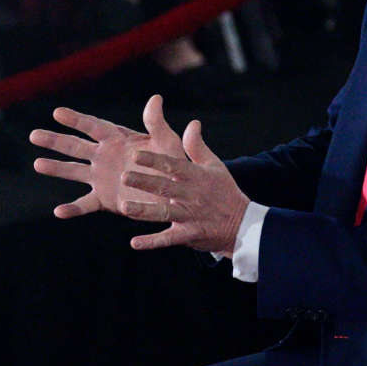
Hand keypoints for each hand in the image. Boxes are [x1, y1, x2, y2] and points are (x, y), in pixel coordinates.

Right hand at [30, 94, 187, 218]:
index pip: (93, 127)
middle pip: (75, 146)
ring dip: (56, 168)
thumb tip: (156, 98)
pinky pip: (85, 204)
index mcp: (118, 140)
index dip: (76, 120)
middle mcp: (104, 156)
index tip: (57, 113)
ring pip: (73, 171)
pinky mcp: (105, 199)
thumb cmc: (172, 164)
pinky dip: (72, 209)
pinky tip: (58, 212)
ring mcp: (102, 178)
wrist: (175, 195)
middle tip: (34, 135)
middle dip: (55, 141)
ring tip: (37, 164)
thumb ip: (157, 124)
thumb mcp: (167, 143)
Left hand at [121, 118, 249, 254]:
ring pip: (163, 213)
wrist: (243, 224)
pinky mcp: (188, 235)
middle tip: (123, 176)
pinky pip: (168, 239)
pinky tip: (135, 243)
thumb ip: (197, 146)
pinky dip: (152, 242)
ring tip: (124, 208)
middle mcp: (191, 195)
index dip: (154, 160)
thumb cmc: (225, 191)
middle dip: (144, 182)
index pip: (172, 166)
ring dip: (144, 211)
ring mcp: (189, 216)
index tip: (136, 155)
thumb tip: (192, 123)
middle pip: (164, 187)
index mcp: (196, 176)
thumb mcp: (215, 166)